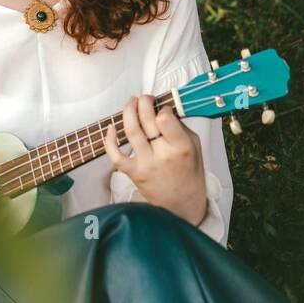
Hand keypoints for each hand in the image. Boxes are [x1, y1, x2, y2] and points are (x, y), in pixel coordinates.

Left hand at [103, 95, 207, 226]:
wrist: (182, 204)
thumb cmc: (189, 172)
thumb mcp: (194, 146)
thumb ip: (180, 126)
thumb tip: (163, 107)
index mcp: (181, 147)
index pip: (165, 118)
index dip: (162, 108)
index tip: (164, 109)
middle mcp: (162, 155)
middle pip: (147, 119)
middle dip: (144, 101)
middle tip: (145, 98)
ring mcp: (146, 164)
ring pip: (131, 131)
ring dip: (128, 110)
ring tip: (131, 102)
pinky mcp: (133, 173)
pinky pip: (116, 155)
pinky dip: (110, 140)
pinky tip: (111, 127)